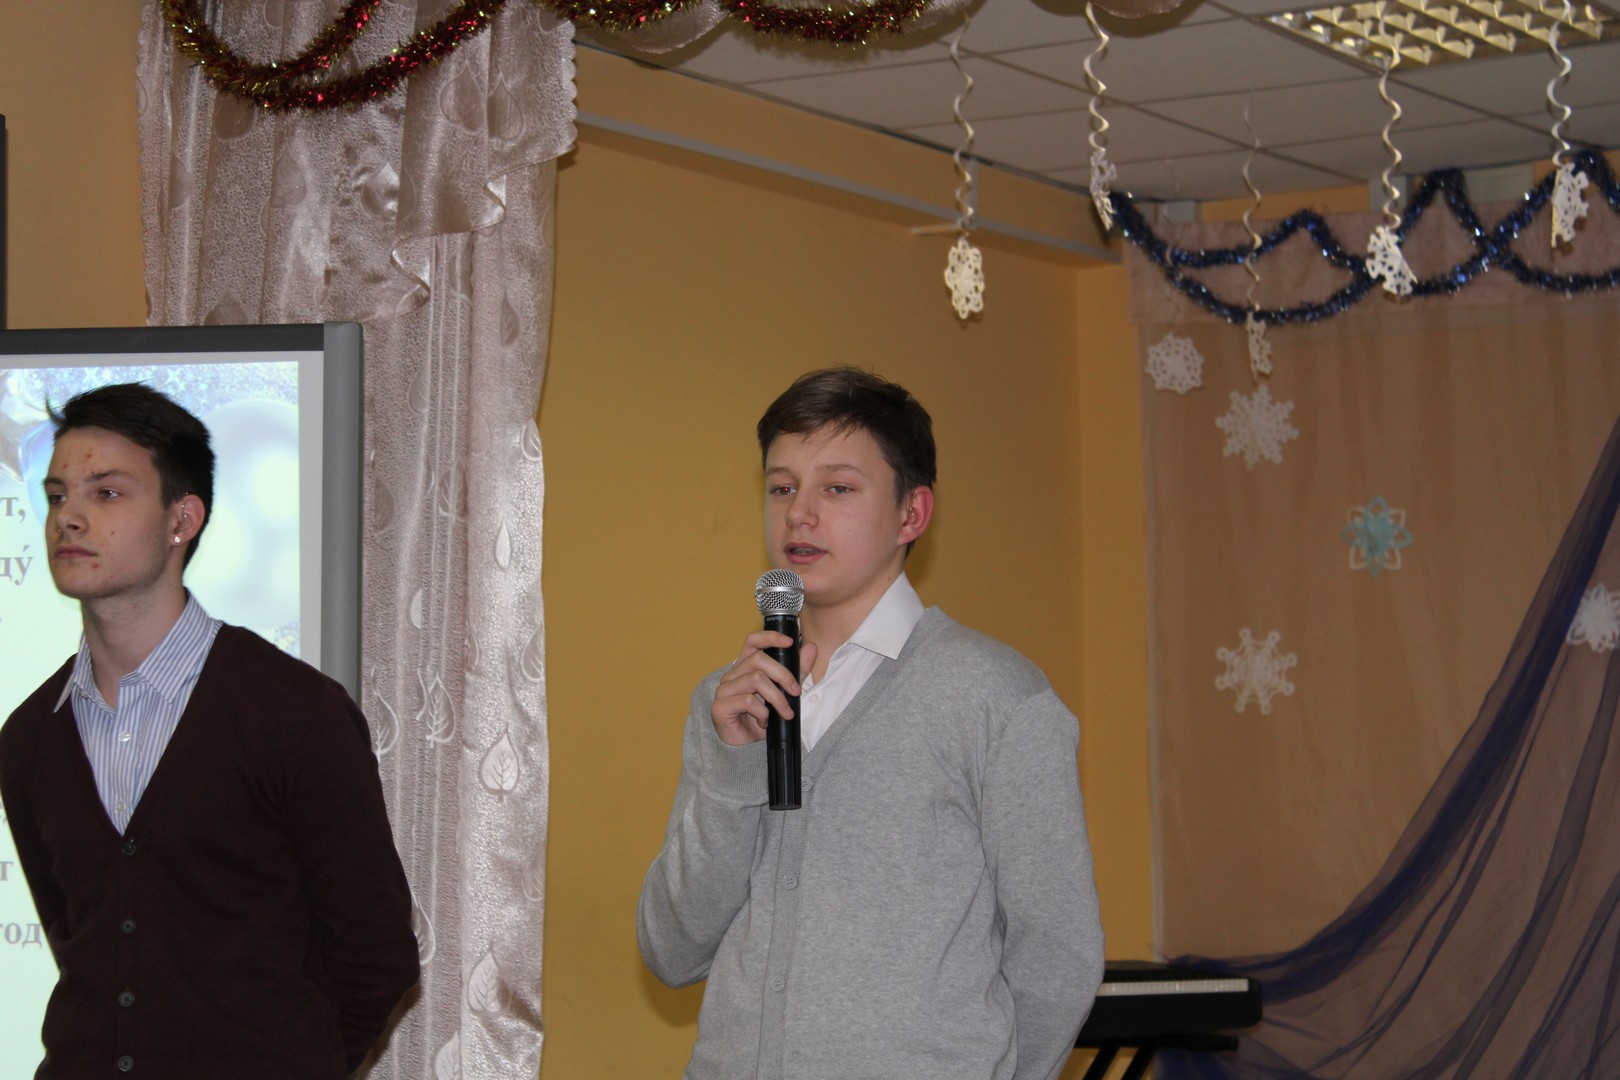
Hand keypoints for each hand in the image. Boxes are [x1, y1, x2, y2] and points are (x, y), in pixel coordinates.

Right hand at [710, 632, 818, 746]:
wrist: (747, 747)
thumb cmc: (762, 717)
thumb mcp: (785, 692)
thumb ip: (797, 670)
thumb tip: (811, 647)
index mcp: (745, 667)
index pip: (753, 641)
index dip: (770, 637)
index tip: (790, 642)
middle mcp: (732, 675)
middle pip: (758, 659)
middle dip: (783, 674)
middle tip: (796, 691)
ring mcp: (724, 690)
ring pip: (756, 679)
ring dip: (776, 698)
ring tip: (784, 713)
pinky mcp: (720, 706)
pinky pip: (747, 701)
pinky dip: (763, 713)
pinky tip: (764, 722)